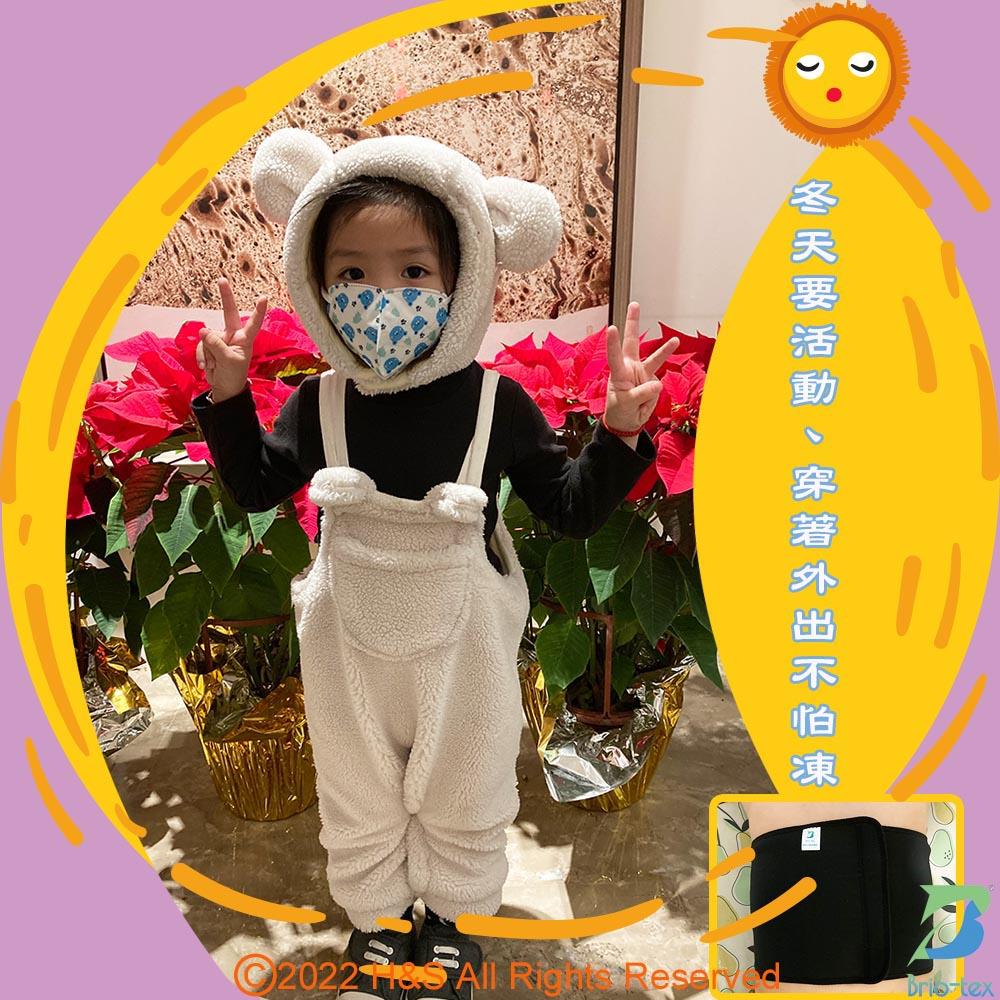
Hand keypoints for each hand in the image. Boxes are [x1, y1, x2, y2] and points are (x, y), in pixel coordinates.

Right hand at [197, 276, 267, 401]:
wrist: (223, 388)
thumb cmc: (232, 376)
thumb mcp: (228, 362)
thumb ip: (216, 345)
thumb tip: (203, 330)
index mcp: (245, 340)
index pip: (253, 323)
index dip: (258, 311)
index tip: (264, 297)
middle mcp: (233, 335)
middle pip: (228, 312)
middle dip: (225, 296)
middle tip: (222, 279)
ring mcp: (220, 338)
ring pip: (207, 337)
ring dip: (208, 354)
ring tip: (215, 366)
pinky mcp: (208, 344)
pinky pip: (200, 345)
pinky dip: (201, 357)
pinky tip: (207, 367)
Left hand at [604, 301, 678, 436]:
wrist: (627, 422)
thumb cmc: (620, 411)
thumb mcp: (627, 404)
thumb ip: (642, 393)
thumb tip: (658, 382)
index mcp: (618, 373)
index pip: (614, 356)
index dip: (613, 343)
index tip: (612, 328)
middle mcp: (630, 368)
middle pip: (632, 342)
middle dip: (633, 323)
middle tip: (634, 304)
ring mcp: (643, 373)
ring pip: (655, 358)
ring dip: (666, 350)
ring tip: (675, 341)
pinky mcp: (653, 381)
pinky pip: (658, 387)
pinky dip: (653, 398)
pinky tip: (643, 406)